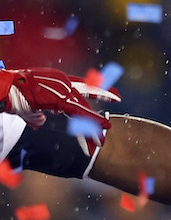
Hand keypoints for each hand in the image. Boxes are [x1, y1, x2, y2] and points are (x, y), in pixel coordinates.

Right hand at [0, 67, 118, 128]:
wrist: (4, 89)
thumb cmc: (12, 96)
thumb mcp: (27, 107)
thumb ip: (37, 114)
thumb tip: (41, 122)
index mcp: (57, 82)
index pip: (81, 86)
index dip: (97, 90)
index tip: (112, 94)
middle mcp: (63, 83)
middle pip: (84, 99)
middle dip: (96, 111)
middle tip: (110, 120)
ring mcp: (62, 89)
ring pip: (84, 109)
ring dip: (94, 125)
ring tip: (104, 138)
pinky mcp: (60, 99)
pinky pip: (79, 113)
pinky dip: (91, 123)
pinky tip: (101, 131)